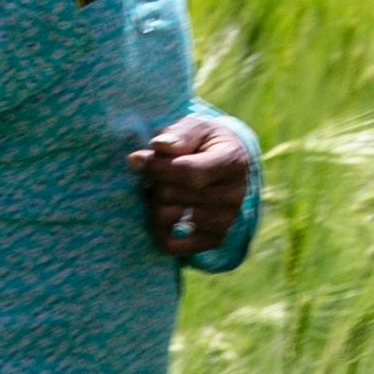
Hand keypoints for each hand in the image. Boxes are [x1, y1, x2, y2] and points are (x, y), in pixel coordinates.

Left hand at [133, 111, 255, 261]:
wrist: (223, 162)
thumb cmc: (203, 141)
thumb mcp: (195, 127)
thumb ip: (179, 134)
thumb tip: (159, 146)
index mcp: (233, 160)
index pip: (190, 172)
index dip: (158, 168)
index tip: (137, 160)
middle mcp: (235, 193)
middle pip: (176, 196)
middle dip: (155, 184)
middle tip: (153, 176)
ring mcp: (227, 219)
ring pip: (172, 219)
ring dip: (155, 205)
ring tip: (160, 191)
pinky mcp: (215, 238)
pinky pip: (176, 245)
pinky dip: (160, 232)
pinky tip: (160, 214)